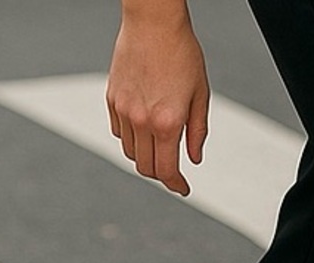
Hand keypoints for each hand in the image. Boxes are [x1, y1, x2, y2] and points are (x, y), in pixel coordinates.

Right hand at [106, 10, 209, 195]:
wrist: (153, 22)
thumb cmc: (182, 54)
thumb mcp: (200, 96)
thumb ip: (197, 132)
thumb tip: (194, 158)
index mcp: (167, 123)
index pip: (166, 170)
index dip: (176, 185)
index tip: (183, 189)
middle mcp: (142, 120)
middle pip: (146, 167)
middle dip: (161, 175)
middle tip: (174, 172)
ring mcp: (123, 109)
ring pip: (131, 152)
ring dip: (146, 157)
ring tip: (160, 150)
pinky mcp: (112, 97)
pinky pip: (119, 132)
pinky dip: (132, 139)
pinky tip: (145, 131)